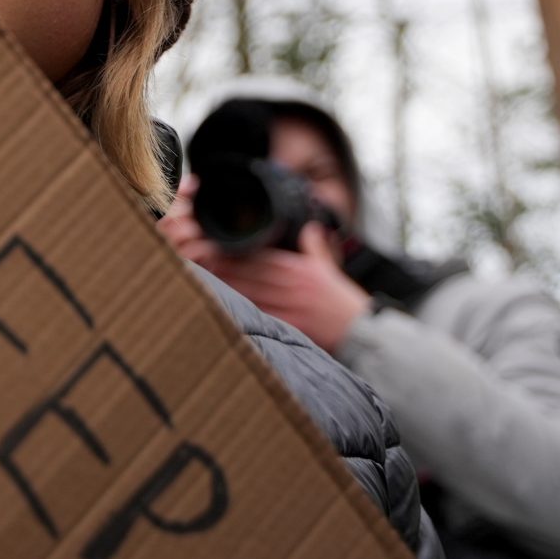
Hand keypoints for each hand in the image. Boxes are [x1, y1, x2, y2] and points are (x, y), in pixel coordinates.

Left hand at [163, 178, 369, 351]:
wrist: (361, 330)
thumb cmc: (343, 301)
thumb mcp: (330, 268)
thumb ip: (315, 248)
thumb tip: (309, 228)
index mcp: (299, 268)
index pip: (260, 256)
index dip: (235, 252)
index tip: (213, 246)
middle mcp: (291, 284)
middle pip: (250, 273)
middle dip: (223, 267)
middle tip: (197, 260)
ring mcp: (290, 304)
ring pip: (250, 292)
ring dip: (226, 286)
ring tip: (202, 280)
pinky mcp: (290, 325)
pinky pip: (261, 316)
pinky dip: (242, 312)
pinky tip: (224, 309)